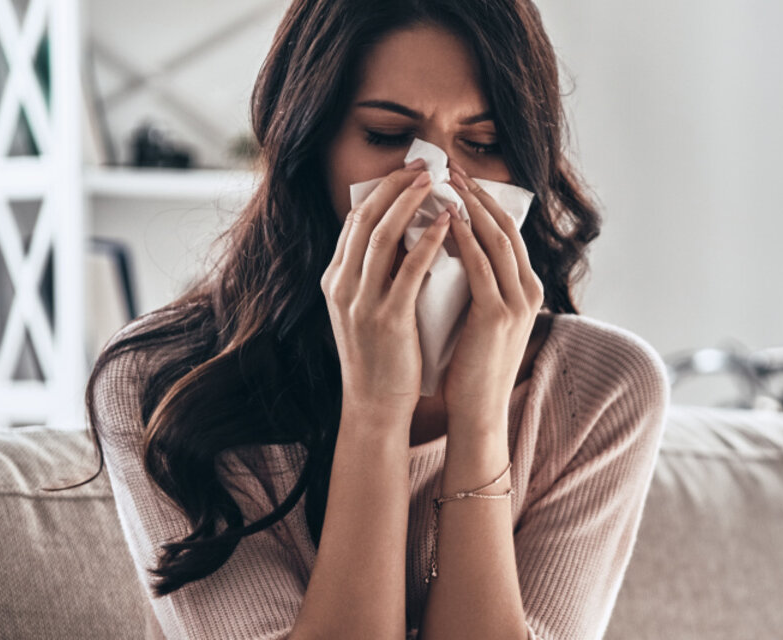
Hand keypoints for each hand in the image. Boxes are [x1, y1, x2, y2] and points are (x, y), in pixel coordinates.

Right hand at [322, 158, 455, 420]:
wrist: (374, 405)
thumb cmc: (380, 357)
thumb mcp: (366, 308)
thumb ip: (377, 274)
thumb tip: (406, 235)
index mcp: (334, 280)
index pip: (354, 221)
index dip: (381, 191)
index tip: (407, 171)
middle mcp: (341, 286)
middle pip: (365, 218)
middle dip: (395, 186)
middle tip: (424, 165)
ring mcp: (361, 302)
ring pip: (383, 236)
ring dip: (411, 202)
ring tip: (437, 182)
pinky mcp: (387, 319)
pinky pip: (408, 269)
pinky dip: (428, 240)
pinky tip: (448, 223)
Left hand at [438, 162, 543, 431]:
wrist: (478, 410)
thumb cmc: (471, 366)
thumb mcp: (481, 317)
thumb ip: (478, 285)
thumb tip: (450, 248)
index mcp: (527, 290)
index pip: (508, 233)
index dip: (485, 202)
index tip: (459, 179)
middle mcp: (529, 291)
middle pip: (506, 228)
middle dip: (478, 195)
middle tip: (451, 168)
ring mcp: (518, 303)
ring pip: (496, 240)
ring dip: (470, 207)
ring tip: (446, 183)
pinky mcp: (497, 316)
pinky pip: (480, 266)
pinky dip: (464, 239)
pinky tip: (445, 221)